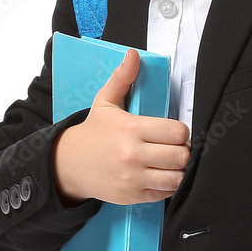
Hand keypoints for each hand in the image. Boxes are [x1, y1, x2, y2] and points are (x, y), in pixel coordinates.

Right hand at [51, 49, 190, 206]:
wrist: (69, 165)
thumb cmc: (94, 132)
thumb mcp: (105, 101)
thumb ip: (122, 78)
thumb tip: (134, 54)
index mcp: (131, 129)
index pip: (177, 132)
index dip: (180, 132)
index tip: (173, 132)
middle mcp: (133, 155)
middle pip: (180, 155)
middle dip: (182, 150)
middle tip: (174, 147)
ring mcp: (133, 178)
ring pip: (176, 177)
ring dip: (178, 169)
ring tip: (170, 162)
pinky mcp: (133, 196)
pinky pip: (165, 192)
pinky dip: (168, 185)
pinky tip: (160, 174)